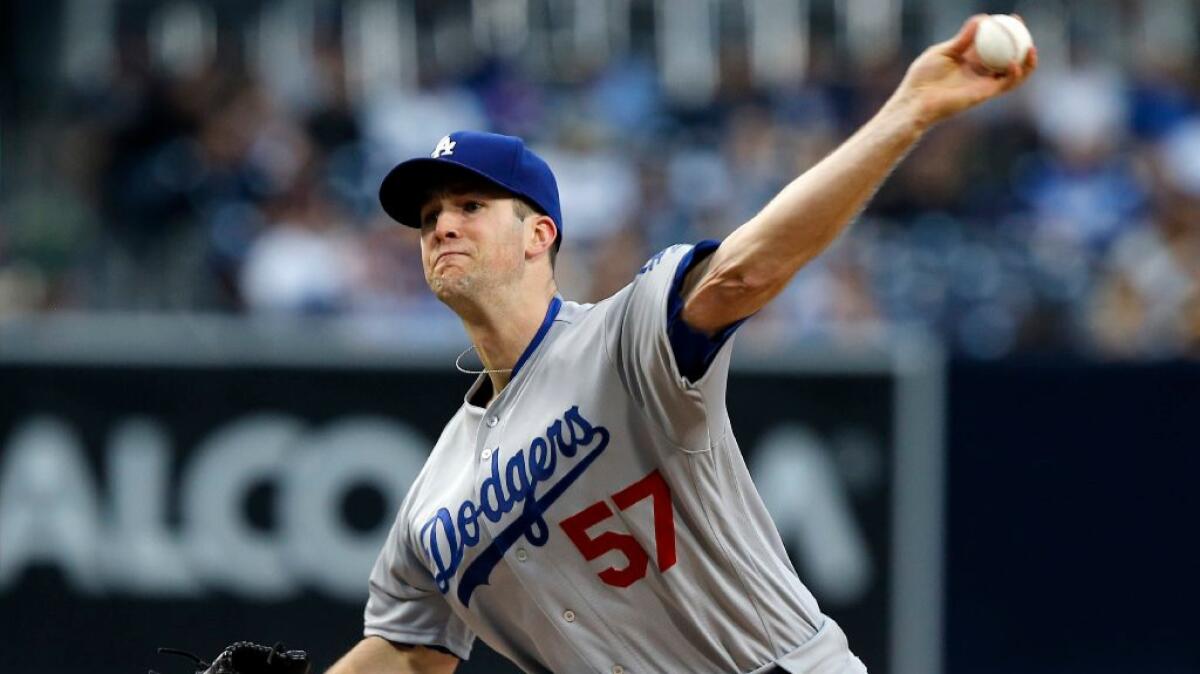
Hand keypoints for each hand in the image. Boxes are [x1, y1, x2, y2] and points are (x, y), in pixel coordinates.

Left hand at [890, 14, 1037, 126]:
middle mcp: (980, 72)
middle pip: (1008, 57)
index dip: (1006, 31)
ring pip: (1013, 74)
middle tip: (1023, 28)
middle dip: (1021, 42)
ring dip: (1026, 63)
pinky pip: (1004, 85)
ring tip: (1031, 47)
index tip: (1011, 17)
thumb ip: (963, 39)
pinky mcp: (984, 95)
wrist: (915, 100)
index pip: (994, 43)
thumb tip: (982, 19)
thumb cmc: (922, 77)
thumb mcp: (943, 51)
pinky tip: (1014, 62)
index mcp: (970, 60)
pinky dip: (1013, 74)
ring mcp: (983, 84)